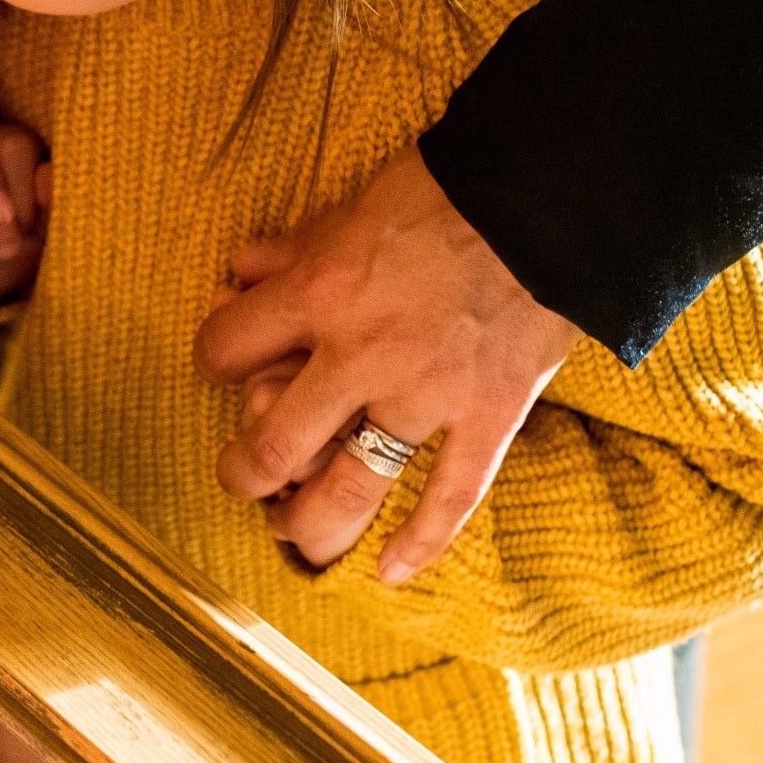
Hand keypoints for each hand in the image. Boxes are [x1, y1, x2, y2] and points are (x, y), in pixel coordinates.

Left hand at [193, 148, 578, 582]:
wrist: (549, 201)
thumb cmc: (445, 191)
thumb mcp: (350, 207)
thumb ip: (292, 249)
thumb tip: (235, 271)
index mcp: (317, 294)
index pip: (224, 349)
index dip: (212, 359)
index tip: (222, 364)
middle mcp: (360, 356)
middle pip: (273, 443)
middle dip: (244, 471)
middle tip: (240, 477)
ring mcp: (425, 396)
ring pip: (351, 488)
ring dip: (310, 523)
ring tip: (290, 531)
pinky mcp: (489, 417)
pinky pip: (450, 496)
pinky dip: (421, 542)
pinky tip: (388, 571)